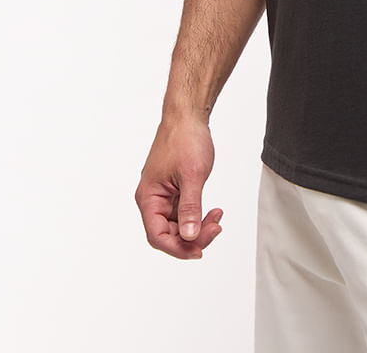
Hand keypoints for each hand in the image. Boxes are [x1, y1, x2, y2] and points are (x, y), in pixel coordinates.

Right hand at [135, 115, 222, 259]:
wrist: (188, 115)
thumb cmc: (185, 139)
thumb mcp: (192, 175)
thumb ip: (191, 208)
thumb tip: (189, 237)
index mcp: (148, 198)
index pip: (157, 236)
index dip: (178, 248)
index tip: (199, 250)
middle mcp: (152, 199)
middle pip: (169, 233)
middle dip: (193, 236)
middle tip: (216, 228)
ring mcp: (163, 195)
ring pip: (178, 225)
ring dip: (198, 226)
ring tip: (218, 217)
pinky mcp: (174, 190)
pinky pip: (184, 212)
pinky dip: (198, 215)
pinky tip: (214, 211)